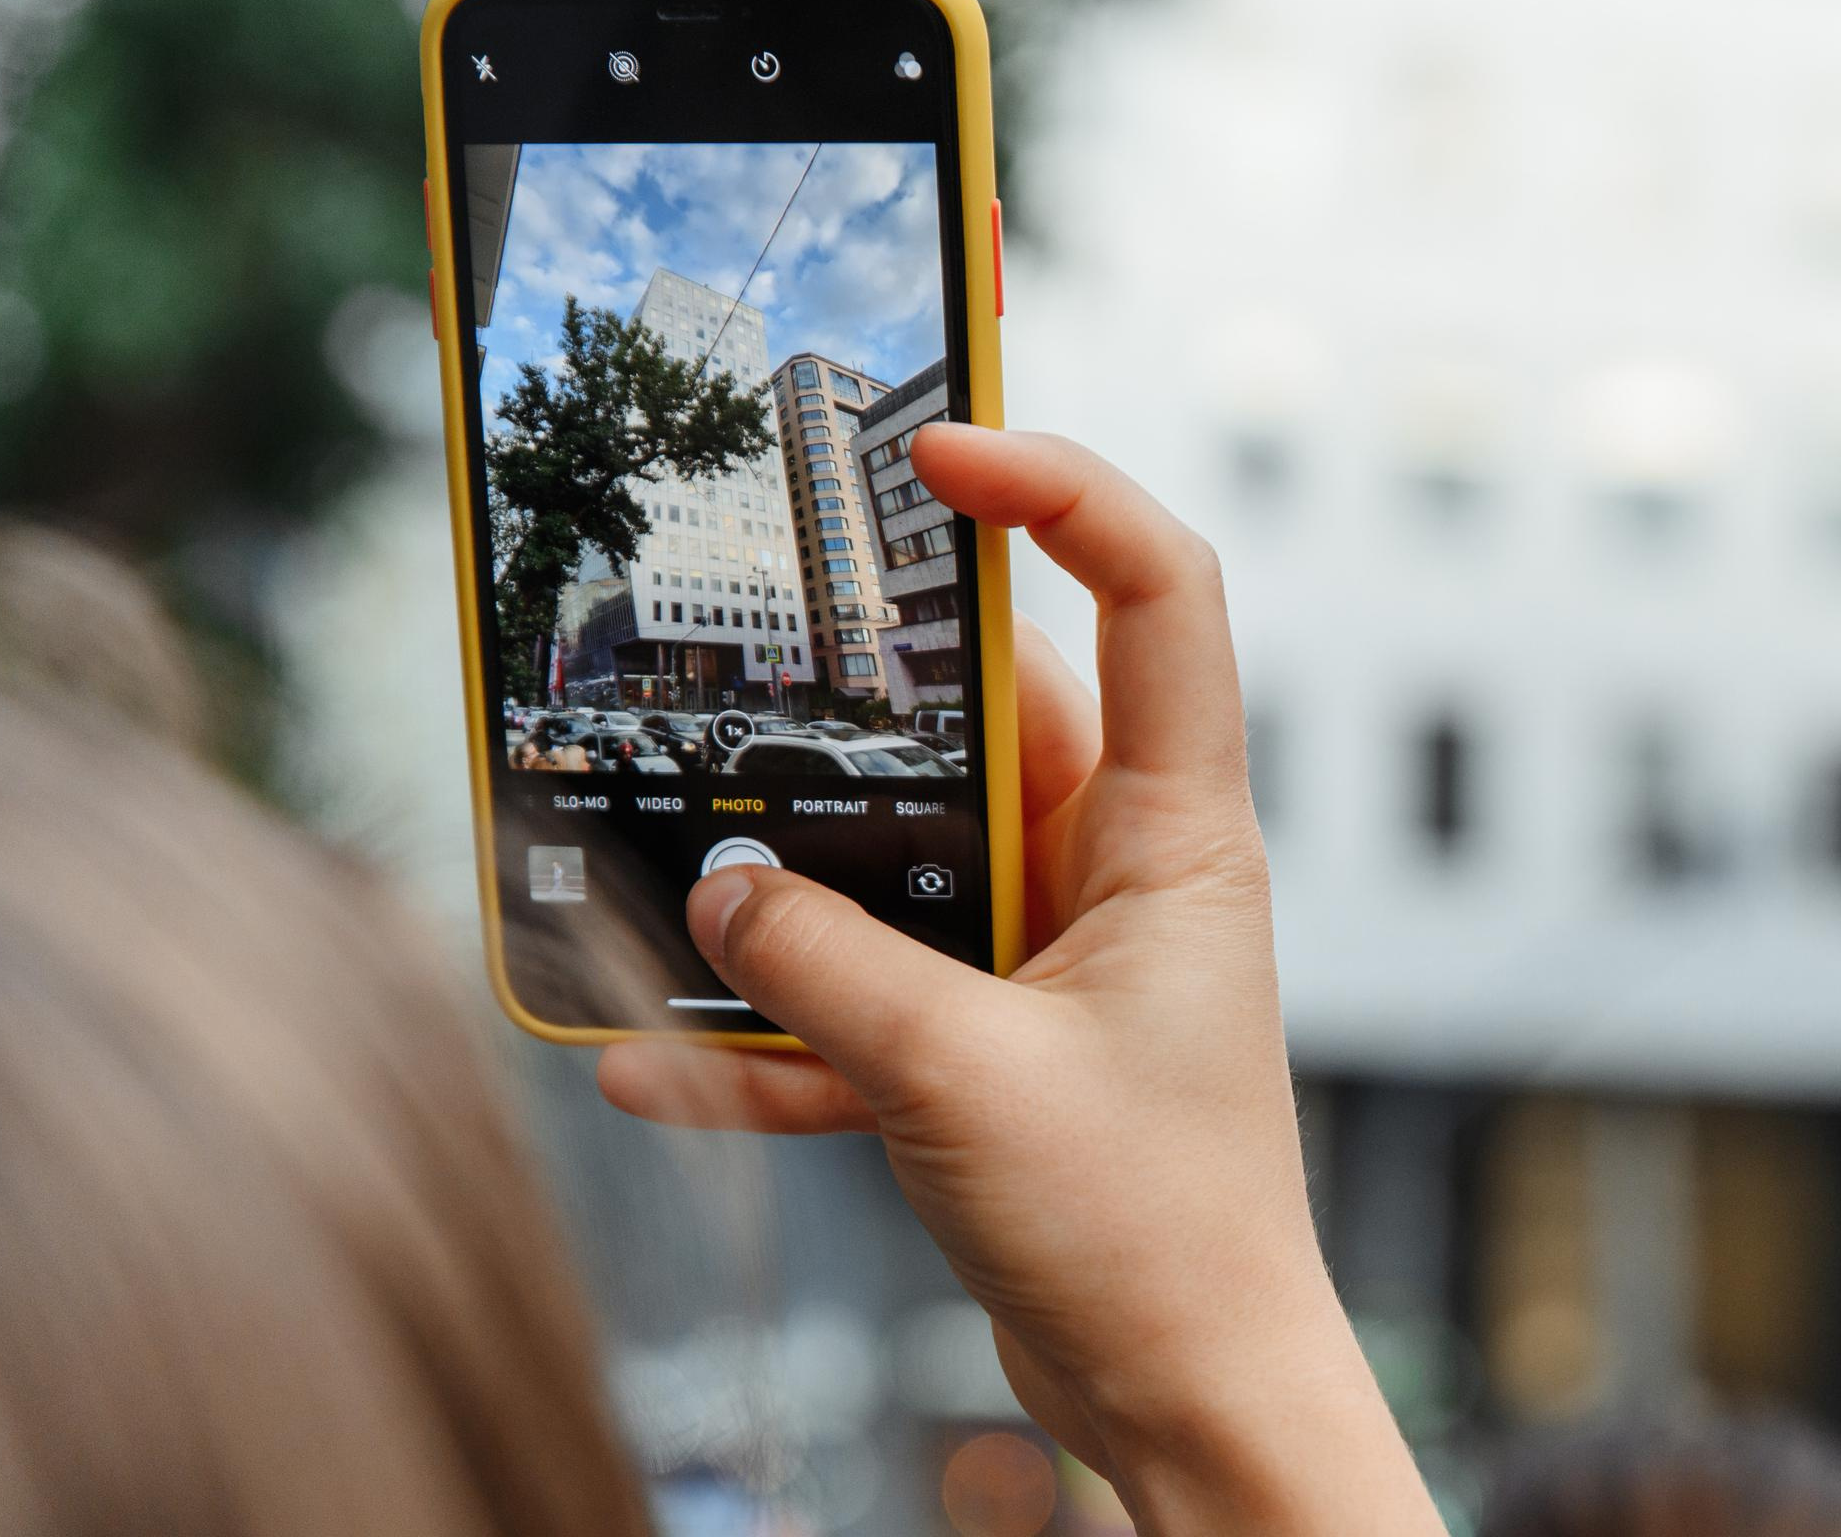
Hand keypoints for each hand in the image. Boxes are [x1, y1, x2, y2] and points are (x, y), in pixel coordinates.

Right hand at [599, 426, 1443, 1535]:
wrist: (1184, 1395)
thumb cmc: (1147, 1233)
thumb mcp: (963, 1081)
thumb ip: (828, 972)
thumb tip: (717, 890)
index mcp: (1176, 835)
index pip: (1158, 594)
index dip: (1066, 493)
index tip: (945, 446)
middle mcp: (1122, 867)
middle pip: (997, 709)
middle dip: (870, 688)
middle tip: (753, 635)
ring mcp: (1056, 950)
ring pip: (911, 852)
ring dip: (800, 875)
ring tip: (670, 869)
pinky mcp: (996, 1035)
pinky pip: (871, 989)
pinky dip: (779, 1025)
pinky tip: (656, 1063)